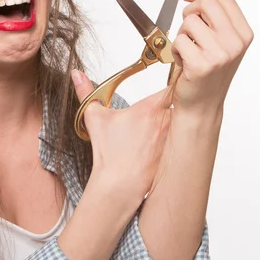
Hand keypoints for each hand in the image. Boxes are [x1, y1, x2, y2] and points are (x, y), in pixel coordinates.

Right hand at [71, 69, 172, 198]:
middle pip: (179, 103)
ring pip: (182, 121)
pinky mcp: (175, 153)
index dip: (173, 81)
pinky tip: (164, 142)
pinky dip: (178, 138)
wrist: (119, 184)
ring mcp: (173, 138)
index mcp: (150, 108)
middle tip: (167, 103)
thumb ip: (85, 91)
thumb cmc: (109, 152)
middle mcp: (166, 121)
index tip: (170, 79)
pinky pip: (182, 140)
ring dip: (177, 120)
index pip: (172, 86)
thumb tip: (76, 74)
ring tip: (165, 123)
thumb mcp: (94, 118)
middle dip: (175, 101)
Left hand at [170, 0, 253, 113]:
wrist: (201, 104)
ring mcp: (220, 54)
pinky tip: (184, 61)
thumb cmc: (206, 72)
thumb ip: (211, 9)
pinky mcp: (202, 64)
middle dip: (189, 11)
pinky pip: (179, 40)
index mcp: (243, 33)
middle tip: (187, 28)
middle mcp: (235, 42)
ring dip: (181, 34)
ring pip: (189, 22)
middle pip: (206, 3)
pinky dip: (176, 50)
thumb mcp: (215, 37)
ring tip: (188, 50)